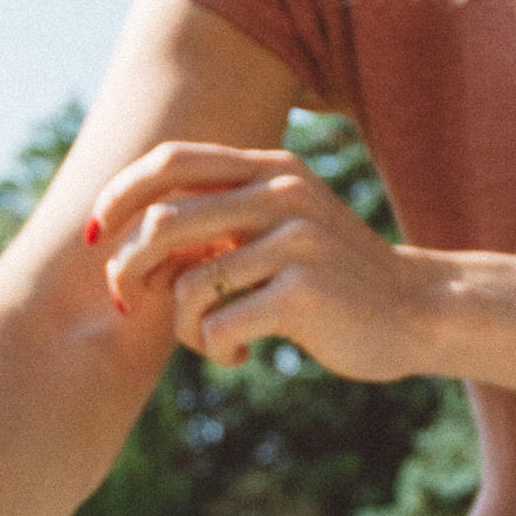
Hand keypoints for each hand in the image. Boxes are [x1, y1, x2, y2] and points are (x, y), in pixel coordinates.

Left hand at [88, 138, 433, 377]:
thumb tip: (126, 241)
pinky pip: (217, 326)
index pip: (171, 159)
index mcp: (270, 168)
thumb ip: (220, 220)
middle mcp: (281, 193)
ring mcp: (295, 240)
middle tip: (129, 301)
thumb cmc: (331, 279)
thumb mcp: (279, 229)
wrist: (418, 312)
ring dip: (181, 327)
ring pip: (187, 285)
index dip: (120, 193)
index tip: (96, 234)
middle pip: (163, 222)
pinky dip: (213, 351)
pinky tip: (240, 356)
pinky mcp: (303, 292)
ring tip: (209, 341)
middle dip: (128, 269)